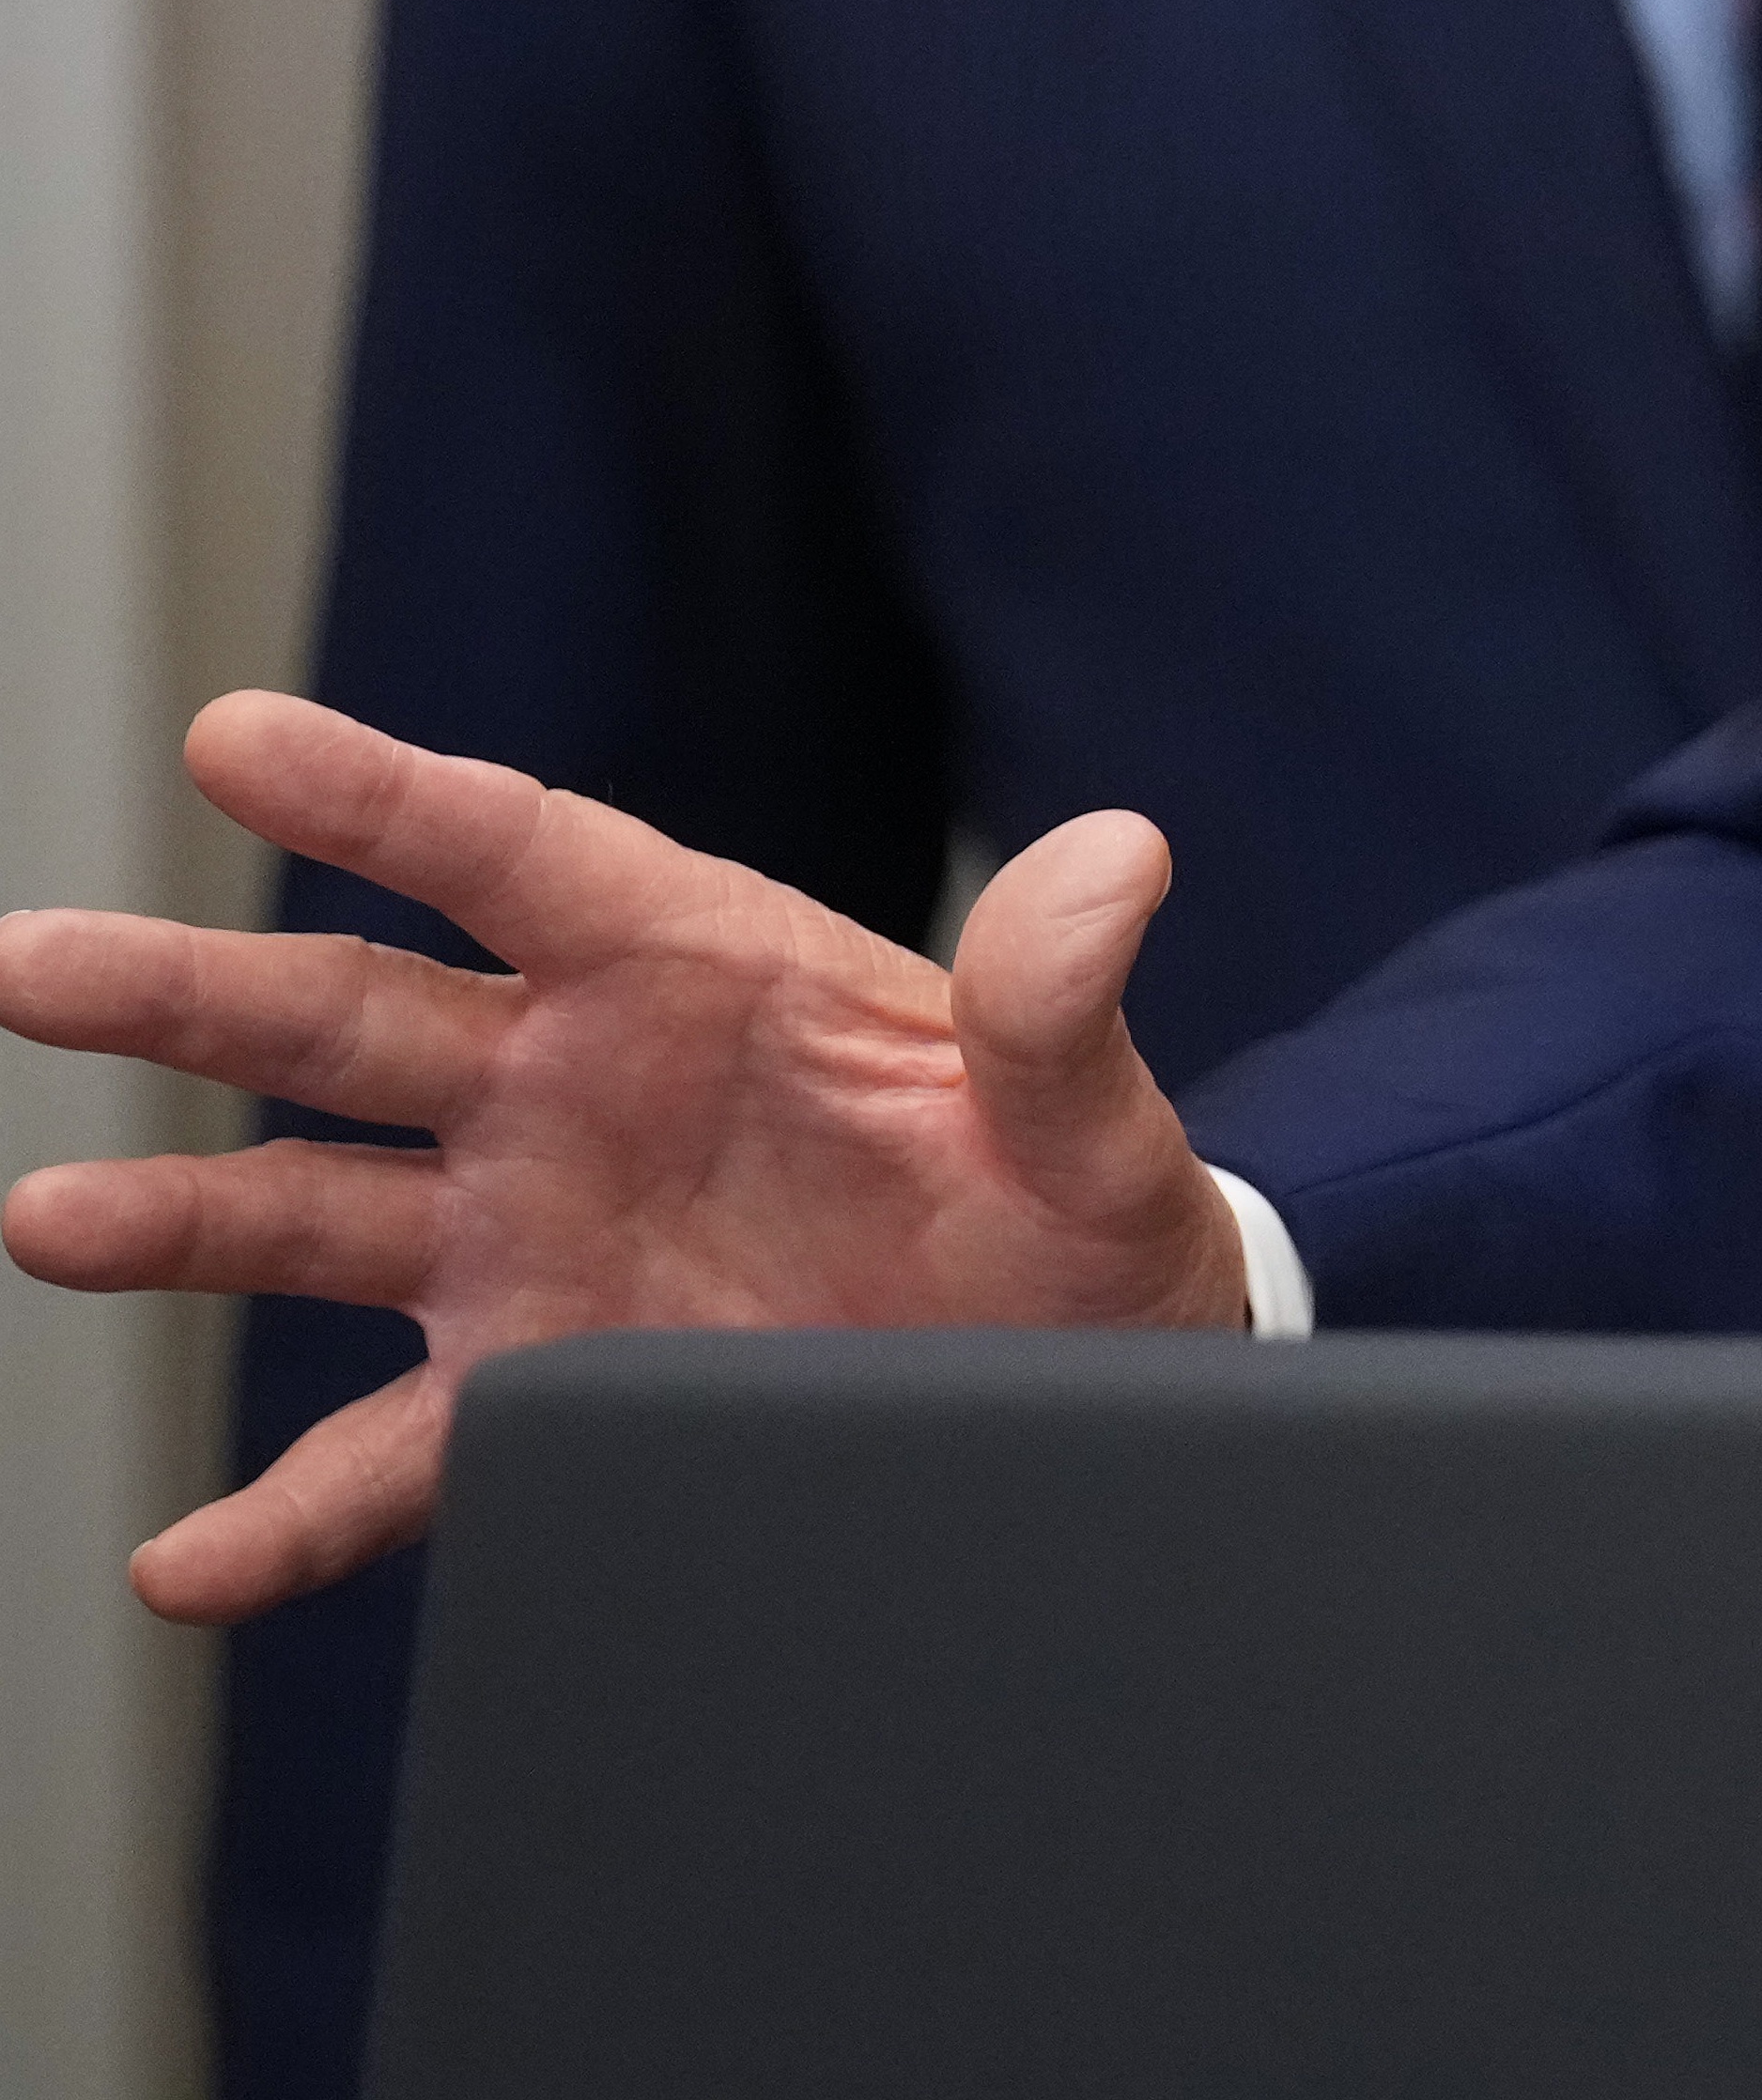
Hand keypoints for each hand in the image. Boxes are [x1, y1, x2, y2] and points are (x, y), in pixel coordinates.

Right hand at [0, 692, 1251, 1621]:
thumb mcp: (1090, 1119)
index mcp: (703, 970)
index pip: (514, 853)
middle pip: (352, 1017)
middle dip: (186, 986)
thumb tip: (1118, 863)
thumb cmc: (1083, 1221)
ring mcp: (535, 1236)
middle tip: (26, 960)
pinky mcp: (538, 1383)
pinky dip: (280, 1516)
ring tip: (53, 1218)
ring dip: (178, 1218)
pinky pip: (381, 1456)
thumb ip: (1065, 1002)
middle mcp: (580, 1088)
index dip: (377, 793)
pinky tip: (185, 1559)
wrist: (1083, 1375)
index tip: (235, 736)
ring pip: (312, 1212)